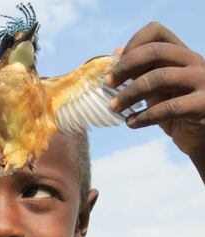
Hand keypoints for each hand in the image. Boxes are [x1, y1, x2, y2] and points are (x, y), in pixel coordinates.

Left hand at [106, 22, 204, 157]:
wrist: (201, 136)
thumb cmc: (175, 109)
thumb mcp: (156, 88)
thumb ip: (141, 70)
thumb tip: (116, 51)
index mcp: (181, 53)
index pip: (156, 32)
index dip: (132, 44)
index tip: (114, 66)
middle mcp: (194, 61)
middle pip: (156, 51)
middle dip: (125, 67)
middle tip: (108, 84)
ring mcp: (203, 81)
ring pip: (160, 78)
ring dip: (130, 94)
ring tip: (114, 108)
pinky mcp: (204, 105)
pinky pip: (169, 108)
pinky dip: (144, 117)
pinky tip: (131, 123)